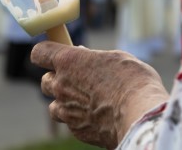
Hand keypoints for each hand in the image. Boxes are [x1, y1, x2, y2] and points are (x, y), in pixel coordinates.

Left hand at [31, 42, 168, 149]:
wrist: (141, 117)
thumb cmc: (133, 82)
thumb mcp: (115, 58)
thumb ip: (92, 57)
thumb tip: (82, 54)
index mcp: (67, 61)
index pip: (39, 53)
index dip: (44, 53)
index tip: (52, 55)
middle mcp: (60, 85)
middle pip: (45, 80)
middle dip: (57, 79)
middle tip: (77, 80)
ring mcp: (65, 109)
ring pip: (54, 105)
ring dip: (64, 102)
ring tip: (86, 102)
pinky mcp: (75, 129)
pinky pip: (69, 122)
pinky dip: (78, 119)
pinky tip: (96, 116)